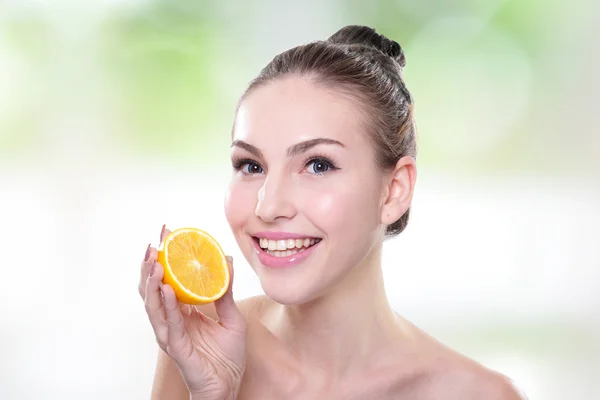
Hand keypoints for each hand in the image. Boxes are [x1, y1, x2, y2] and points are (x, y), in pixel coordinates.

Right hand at [139, 226, 246, 398]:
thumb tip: (226, 260)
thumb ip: (226, 292)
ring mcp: (171, 334)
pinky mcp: (176, 347)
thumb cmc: (227, 356)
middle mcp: (172, 320)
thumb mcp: (232, 317)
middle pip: (154, 289)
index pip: (168, 280)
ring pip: (153, 305)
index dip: (164, 259)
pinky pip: (169, 324)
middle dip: (151, 265)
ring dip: (151, 282)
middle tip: (155, 243)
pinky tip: (166, 288)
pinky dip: (166, 305)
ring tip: (154, 261)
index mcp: (182, 312)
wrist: (229, 386)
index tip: (165, 234)